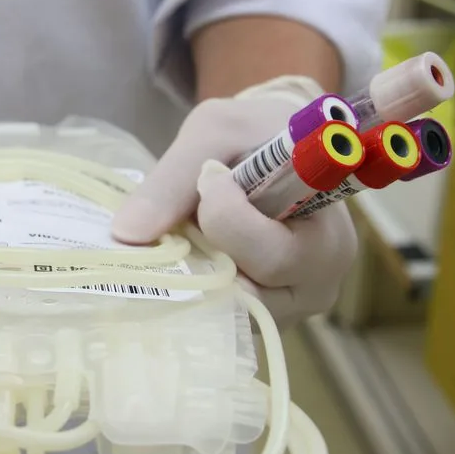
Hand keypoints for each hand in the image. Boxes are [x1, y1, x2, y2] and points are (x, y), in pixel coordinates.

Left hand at [111, 77, 357, 325]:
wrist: (279, 150)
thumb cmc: (255, 135)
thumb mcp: (216, 133)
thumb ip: (174, 180)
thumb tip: (126, 234)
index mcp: (328, 237)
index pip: (271, 254)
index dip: (224, 217)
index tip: (210, 176)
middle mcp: (317, 285)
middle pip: (246, 294)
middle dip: (200, 254)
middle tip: (185, 216)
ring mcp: (288, 310)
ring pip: (223, 313)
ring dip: (190, 275)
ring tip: (186, 232)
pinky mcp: (258, 319)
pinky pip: (216, 318)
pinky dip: (189, 289)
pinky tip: (182, 255)